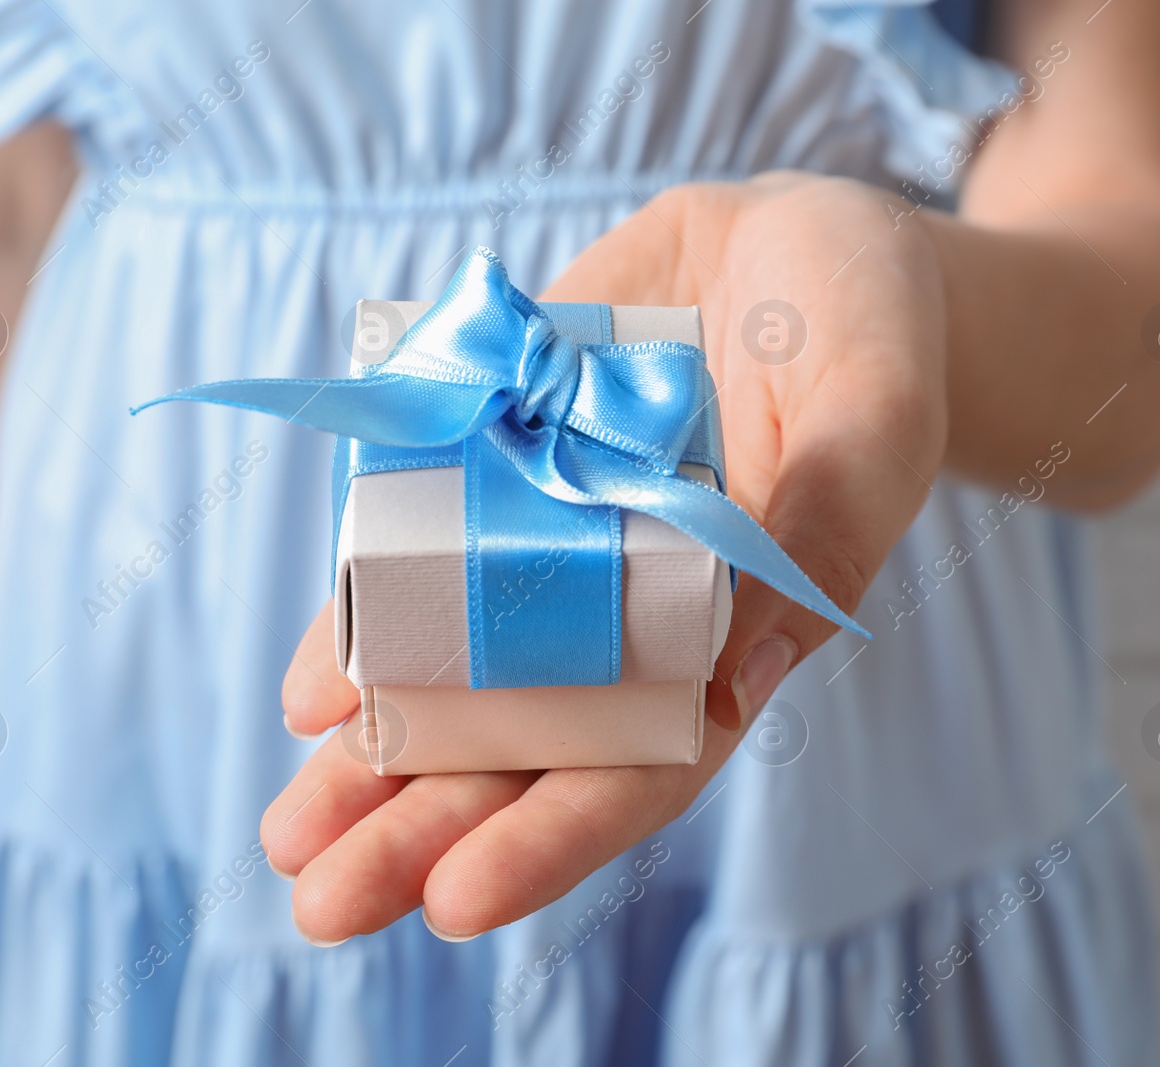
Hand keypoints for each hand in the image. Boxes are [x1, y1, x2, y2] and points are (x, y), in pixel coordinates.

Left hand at [261, 172, 946, 941]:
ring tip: (285, 834)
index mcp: (733, 633)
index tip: (457, 899)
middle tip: (319, 903)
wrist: (782, 246)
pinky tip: (306, 692)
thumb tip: (745, 671)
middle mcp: (629, 614)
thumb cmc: (865, 330)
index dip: (555, 836)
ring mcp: (553, 547)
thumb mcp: (874, 410)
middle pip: (523, 747)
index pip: (643, 765)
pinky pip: (419, 556)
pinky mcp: (494, 469)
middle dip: (421, 829)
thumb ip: (826, 528)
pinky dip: (363, 622)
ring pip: (455, 675)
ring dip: (368, 759)